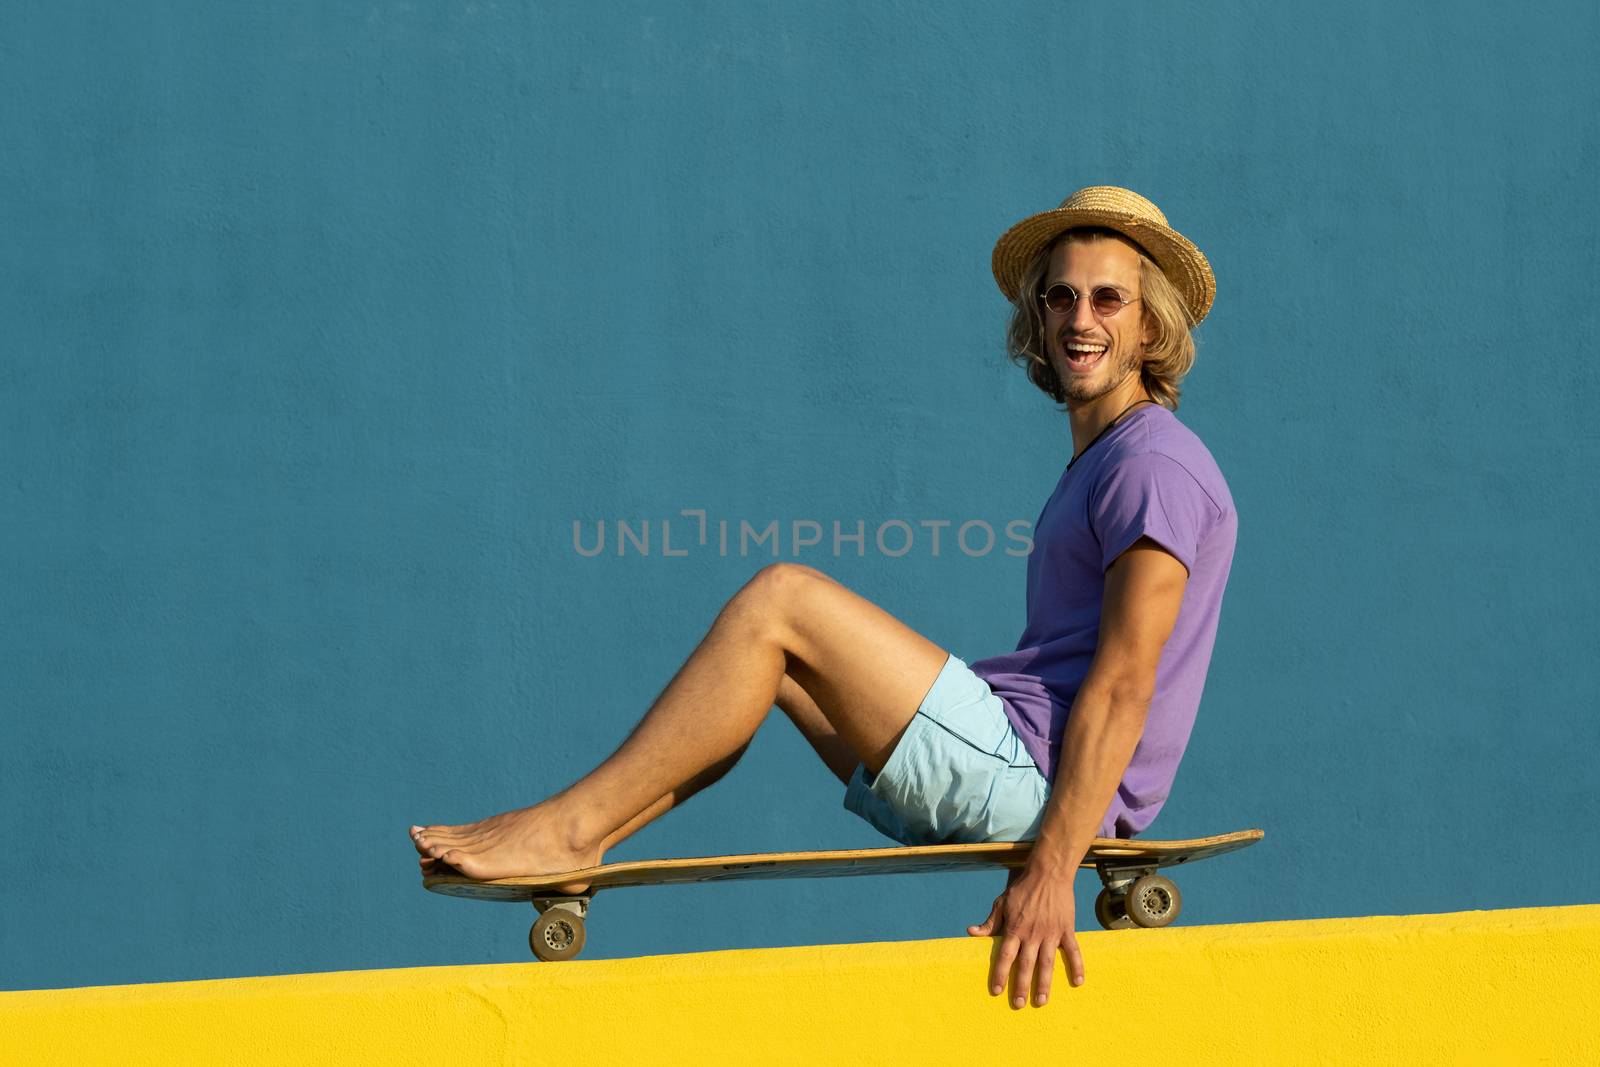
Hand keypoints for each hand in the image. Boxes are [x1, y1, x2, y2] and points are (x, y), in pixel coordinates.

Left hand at [966, 866, 1084, 1007]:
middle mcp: (1032, 933)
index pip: (1006, 955)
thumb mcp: (1001, 903)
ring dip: (1044, 983)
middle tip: (1018, 1005)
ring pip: (1047, 963)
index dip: (1000, 973)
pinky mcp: (1066, 929)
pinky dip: (1077, 966)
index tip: (996, 991)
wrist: (1048, 873)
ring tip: (1041, 1002)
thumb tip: (971, 932)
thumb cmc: (1022, 889)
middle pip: (1026, 964)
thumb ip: (989, 922)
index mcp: (1015, 928)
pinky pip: (1073, 951)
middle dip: (1021, 986)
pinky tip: (1077, 982)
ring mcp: (1051, 933)